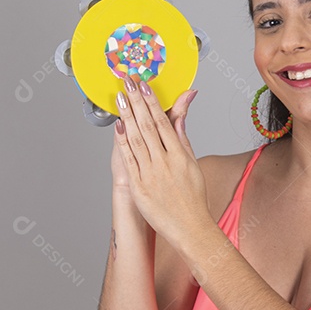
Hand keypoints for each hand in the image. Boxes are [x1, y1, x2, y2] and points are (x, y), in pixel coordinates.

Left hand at [112, 80, 206, 240]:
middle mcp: (165, 162)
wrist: (189, 227)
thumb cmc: (192, 197)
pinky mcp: (139, 186)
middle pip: (148, 125)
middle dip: (136, 101)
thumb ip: (182, 138)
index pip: (163, 121)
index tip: (144, 85)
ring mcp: (150, 174)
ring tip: (120, 97)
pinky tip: (118, 126)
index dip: (152, 102)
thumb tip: (179, 116)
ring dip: (127, 115)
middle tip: (128, 82)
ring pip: (136, 139)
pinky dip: (122, 142)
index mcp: (180, 155)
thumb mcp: (192, 163)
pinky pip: (129, 159)